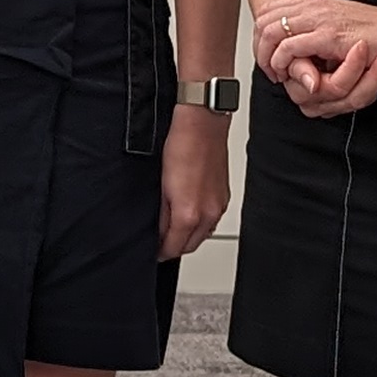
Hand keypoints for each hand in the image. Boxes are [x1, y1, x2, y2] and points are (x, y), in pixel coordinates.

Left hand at [156, 105, 231, 260]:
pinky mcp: (224, 196)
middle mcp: (208, 213)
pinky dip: (199, 224)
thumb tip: (157, 229)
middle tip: (159, 243)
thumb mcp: (159, 183)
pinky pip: (212, 220)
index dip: (159, 253)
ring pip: (203, 235)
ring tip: (171, 229)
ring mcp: (219, 205)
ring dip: (187, 236)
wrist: (202, 123)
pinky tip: (189, 214)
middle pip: (189, 246)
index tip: (151, 252)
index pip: (173, 249)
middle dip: (173, 247)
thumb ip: (160, 212)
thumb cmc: (181, 145)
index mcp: (189, 214)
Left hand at [254, 0, 376, 119]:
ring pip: (270, 32)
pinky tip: (292, 74)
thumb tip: (303, 49)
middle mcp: (315, 7)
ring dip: (268, 55)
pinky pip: (291, 48)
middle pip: (263, 19)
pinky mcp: (330, 36)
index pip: (270, 10)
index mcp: (316, 3)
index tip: (268, 54)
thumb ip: (320, 33)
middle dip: (259, 46)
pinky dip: (284, 63)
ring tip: (277, 72)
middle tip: (268, 67)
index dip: (262, 34)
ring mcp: (321, 19)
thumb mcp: (343, 26)